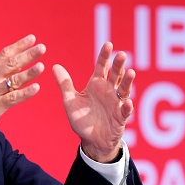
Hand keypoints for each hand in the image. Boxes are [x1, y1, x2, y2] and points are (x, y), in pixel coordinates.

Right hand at [0, 34, 44, 144]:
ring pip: (13, 79)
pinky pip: (12, 98)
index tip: (32, 38)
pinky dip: (25, 93)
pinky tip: (36, 88)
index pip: (4, 54)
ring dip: (29, 72)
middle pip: (11, 63)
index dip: (19, 45)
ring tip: (42, 66)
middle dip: (27, 54)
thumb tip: (19, 63)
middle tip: (42, 47)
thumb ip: (0, 73)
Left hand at [52, 42, 134, 162]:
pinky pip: (125, 111)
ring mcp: (116, 103)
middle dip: (118, 65)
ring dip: (127, 81)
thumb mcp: (70, 101)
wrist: (90, 140)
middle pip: (115, 75)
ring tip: (130, 72)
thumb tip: (54, 66)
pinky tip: (127, 103)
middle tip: (121, 54)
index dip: (105, 56)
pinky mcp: (120, 117)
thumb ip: (65, 84)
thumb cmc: (82, 119)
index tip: (108, 44)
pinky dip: (127, 107)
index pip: (102, 67)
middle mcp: (108, 91)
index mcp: (97, 85)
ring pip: (124, 89)